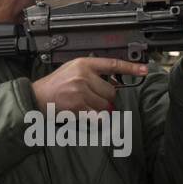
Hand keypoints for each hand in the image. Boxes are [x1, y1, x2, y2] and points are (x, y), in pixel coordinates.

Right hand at [31, 57, 146, 113]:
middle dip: (106, 98)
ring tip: (85, 106)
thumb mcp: (72, 70)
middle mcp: (84, 76)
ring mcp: (81, 91)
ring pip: (106, 105)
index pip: (113, 64)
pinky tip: (88, 116)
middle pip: (112, 91)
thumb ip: (92, 73)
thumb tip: (113, 84)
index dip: (131, 67)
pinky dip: (96, 119)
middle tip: (92, 99)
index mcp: (83, 64)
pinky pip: (98, 116)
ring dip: (100, 110)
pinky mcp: (79, 106)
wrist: (37, 97)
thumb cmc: (55, 85)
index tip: (144, 69)